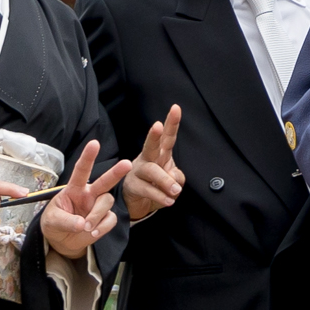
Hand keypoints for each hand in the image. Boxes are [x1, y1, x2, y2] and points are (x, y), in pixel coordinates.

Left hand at [42, 138, 128, 258]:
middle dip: (116, 172)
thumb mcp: (52, 220)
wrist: (61, 241)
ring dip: (96, 215)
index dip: (88, 157)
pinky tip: (92, 233)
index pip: (81, 170)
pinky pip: (110, 220)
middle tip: (127, 164)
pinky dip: (101, 228)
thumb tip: (82, 224)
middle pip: (105, 181)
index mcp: (74, 188)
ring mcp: (98, 206)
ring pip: (107, 202)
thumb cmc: (54, 224)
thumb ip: (66, 221)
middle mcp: (89, 194)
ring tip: (85, 228)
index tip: (94, 143)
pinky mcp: (105, 219)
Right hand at [119, 104, 185, 222]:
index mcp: (160, 153)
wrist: (137, 201)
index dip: (172, 123)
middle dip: (154, 135)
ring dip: (165, 181)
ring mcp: (138, 171)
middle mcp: (148, 159)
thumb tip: (174, 181)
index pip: (168, 137)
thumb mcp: (172, 180)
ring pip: (151, 171)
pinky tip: (169, 201)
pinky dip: (160, 196)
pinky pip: (147, 190)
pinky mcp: (132, 186)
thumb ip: (177, 177)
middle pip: (151, 146)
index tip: (176, 108)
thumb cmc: (157, 185)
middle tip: (158, 126)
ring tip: (175, 191)